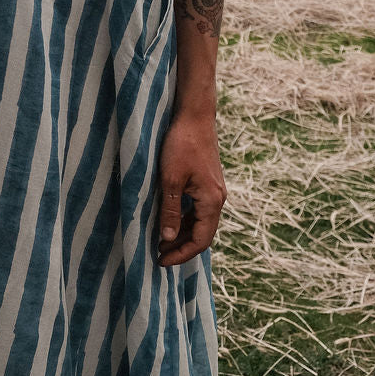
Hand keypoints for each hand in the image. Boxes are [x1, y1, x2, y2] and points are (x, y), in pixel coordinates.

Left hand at [156, 110, 226, 266]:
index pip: (200, 241)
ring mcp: (213, 190)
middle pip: (201, 234)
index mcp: (212, 201)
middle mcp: (217, 199)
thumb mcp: (170, 179)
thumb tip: (167, 239)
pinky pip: (197, 209)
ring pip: (199, 221)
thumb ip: (170, 211)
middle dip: (180, 246)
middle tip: (157, 254)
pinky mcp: (207, 181)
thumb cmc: (182, 144)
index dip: (181, 254)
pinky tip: (168, 219)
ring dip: (181, 233)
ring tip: (160, 240)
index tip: (161, 261)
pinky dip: (183, 218)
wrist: (194, 115)